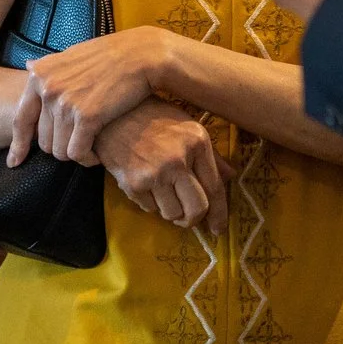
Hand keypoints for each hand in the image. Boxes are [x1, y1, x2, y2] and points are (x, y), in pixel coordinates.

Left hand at [8, 26, 172, 166]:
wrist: (140, 55)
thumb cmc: (109, 55)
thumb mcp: (71, 55)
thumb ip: (49, 68)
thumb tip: (28, 66)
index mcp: (40, 75)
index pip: (21, 119)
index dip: (18, 145)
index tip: (15, 162)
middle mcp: (48, 89)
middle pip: (43, 141)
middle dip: (60, 147)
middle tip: (80, 143)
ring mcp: (66, 103)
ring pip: (59, 151)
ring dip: (76, 154)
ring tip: (91, 147)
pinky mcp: (87, 116)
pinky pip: (77, 153)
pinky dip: (88, 159)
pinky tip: (98, 154)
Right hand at [95, 100, 227, 231]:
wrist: (111, 114)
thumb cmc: (153, 118)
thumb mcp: (186, 127)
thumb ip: (210, 154)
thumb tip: (230, 176)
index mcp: (197, 143)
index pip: (215, 187)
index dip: (219, 213)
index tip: (218, 229)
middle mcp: (179, 159)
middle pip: (197, 209)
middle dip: (193, 219)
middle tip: (187, 216)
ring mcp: (155, 174)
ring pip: (172, 214)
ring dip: (170, 210)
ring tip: (163, 192)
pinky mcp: (134, 184)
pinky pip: (150, 209)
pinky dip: (151, 203)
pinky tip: (146, 184)